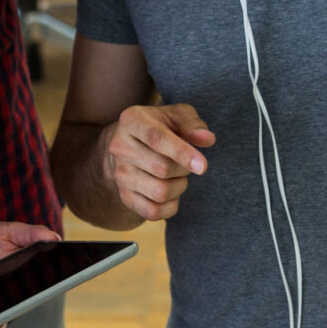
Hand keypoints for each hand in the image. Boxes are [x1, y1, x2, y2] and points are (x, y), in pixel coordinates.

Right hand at [102, 100, 213, 223]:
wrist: (133, 145)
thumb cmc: (161, 126)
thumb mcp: (177, 116)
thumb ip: (193, 124)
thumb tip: (207, 139)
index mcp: (132, 120)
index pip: (157, 138)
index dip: (182, 153)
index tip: (202, 166)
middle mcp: (119, 146)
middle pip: (162, 168)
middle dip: (184, 168)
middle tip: (186, 162)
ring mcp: (119, 174)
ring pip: (160, 192)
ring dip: (179, 186)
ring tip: (177, 175)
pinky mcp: (124, 196)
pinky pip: (154, 212)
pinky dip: (171, 206)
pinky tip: (172, 192)